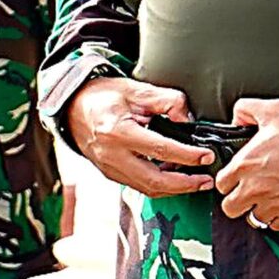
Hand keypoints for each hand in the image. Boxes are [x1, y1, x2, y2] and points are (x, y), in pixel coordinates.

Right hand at [65, 77, 213, 197]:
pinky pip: (138, 186)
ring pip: (147, 188)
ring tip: (196, 182)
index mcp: (119, 132)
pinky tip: (174, 178)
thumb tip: (187, 118)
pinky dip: (159, 185)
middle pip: (154, 181)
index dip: (187, 155)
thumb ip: (165, 100)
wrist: (72, 107)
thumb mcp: (135, 89)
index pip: (160, 149)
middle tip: (206, 180)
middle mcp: (112, 155)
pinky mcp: (110, 174)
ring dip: (174, 189)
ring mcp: (110, 168)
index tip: (206, 156)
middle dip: (184, 185)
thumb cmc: (103, 96)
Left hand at [213, 98, 278, 232]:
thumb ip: (246, 110)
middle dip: (236, 201)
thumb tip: (237, 117)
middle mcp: (255, 189)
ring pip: (254, 220)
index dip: (228, 180)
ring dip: (258, 210)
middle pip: (231, 208)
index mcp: (245, 165)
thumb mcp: (270, 109)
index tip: (235, 177)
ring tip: (266, 199)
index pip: (221, 184)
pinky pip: (277, 226)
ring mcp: (274, 204)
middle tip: (246, 192)